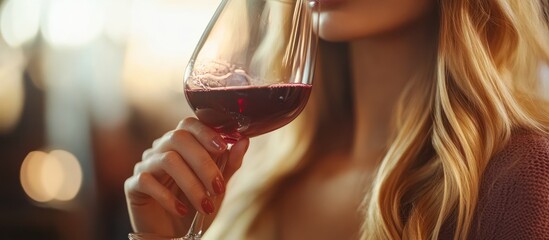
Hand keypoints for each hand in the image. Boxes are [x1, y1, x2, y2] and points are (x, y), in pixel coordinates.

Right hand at [124, 118, 249, 235]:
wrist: (174, 235)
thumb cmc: (196, 207)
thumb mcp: (217, 187)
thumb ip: (229, 164)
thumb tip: (244, 140)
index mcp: (182, 144)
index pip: (189, 124)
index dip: (205, 132)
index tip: (222, 147)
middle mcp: (161, 149)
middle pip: (178, 138)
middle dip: (203, 163)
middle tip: (218, 187)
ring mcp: (145, 165)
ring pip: (167, 160)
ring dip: (191, 184)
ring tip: (205, 206)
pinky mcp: (133, 185)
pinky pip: (146, 181)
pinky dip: (168, 197)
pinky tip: (182, 210)